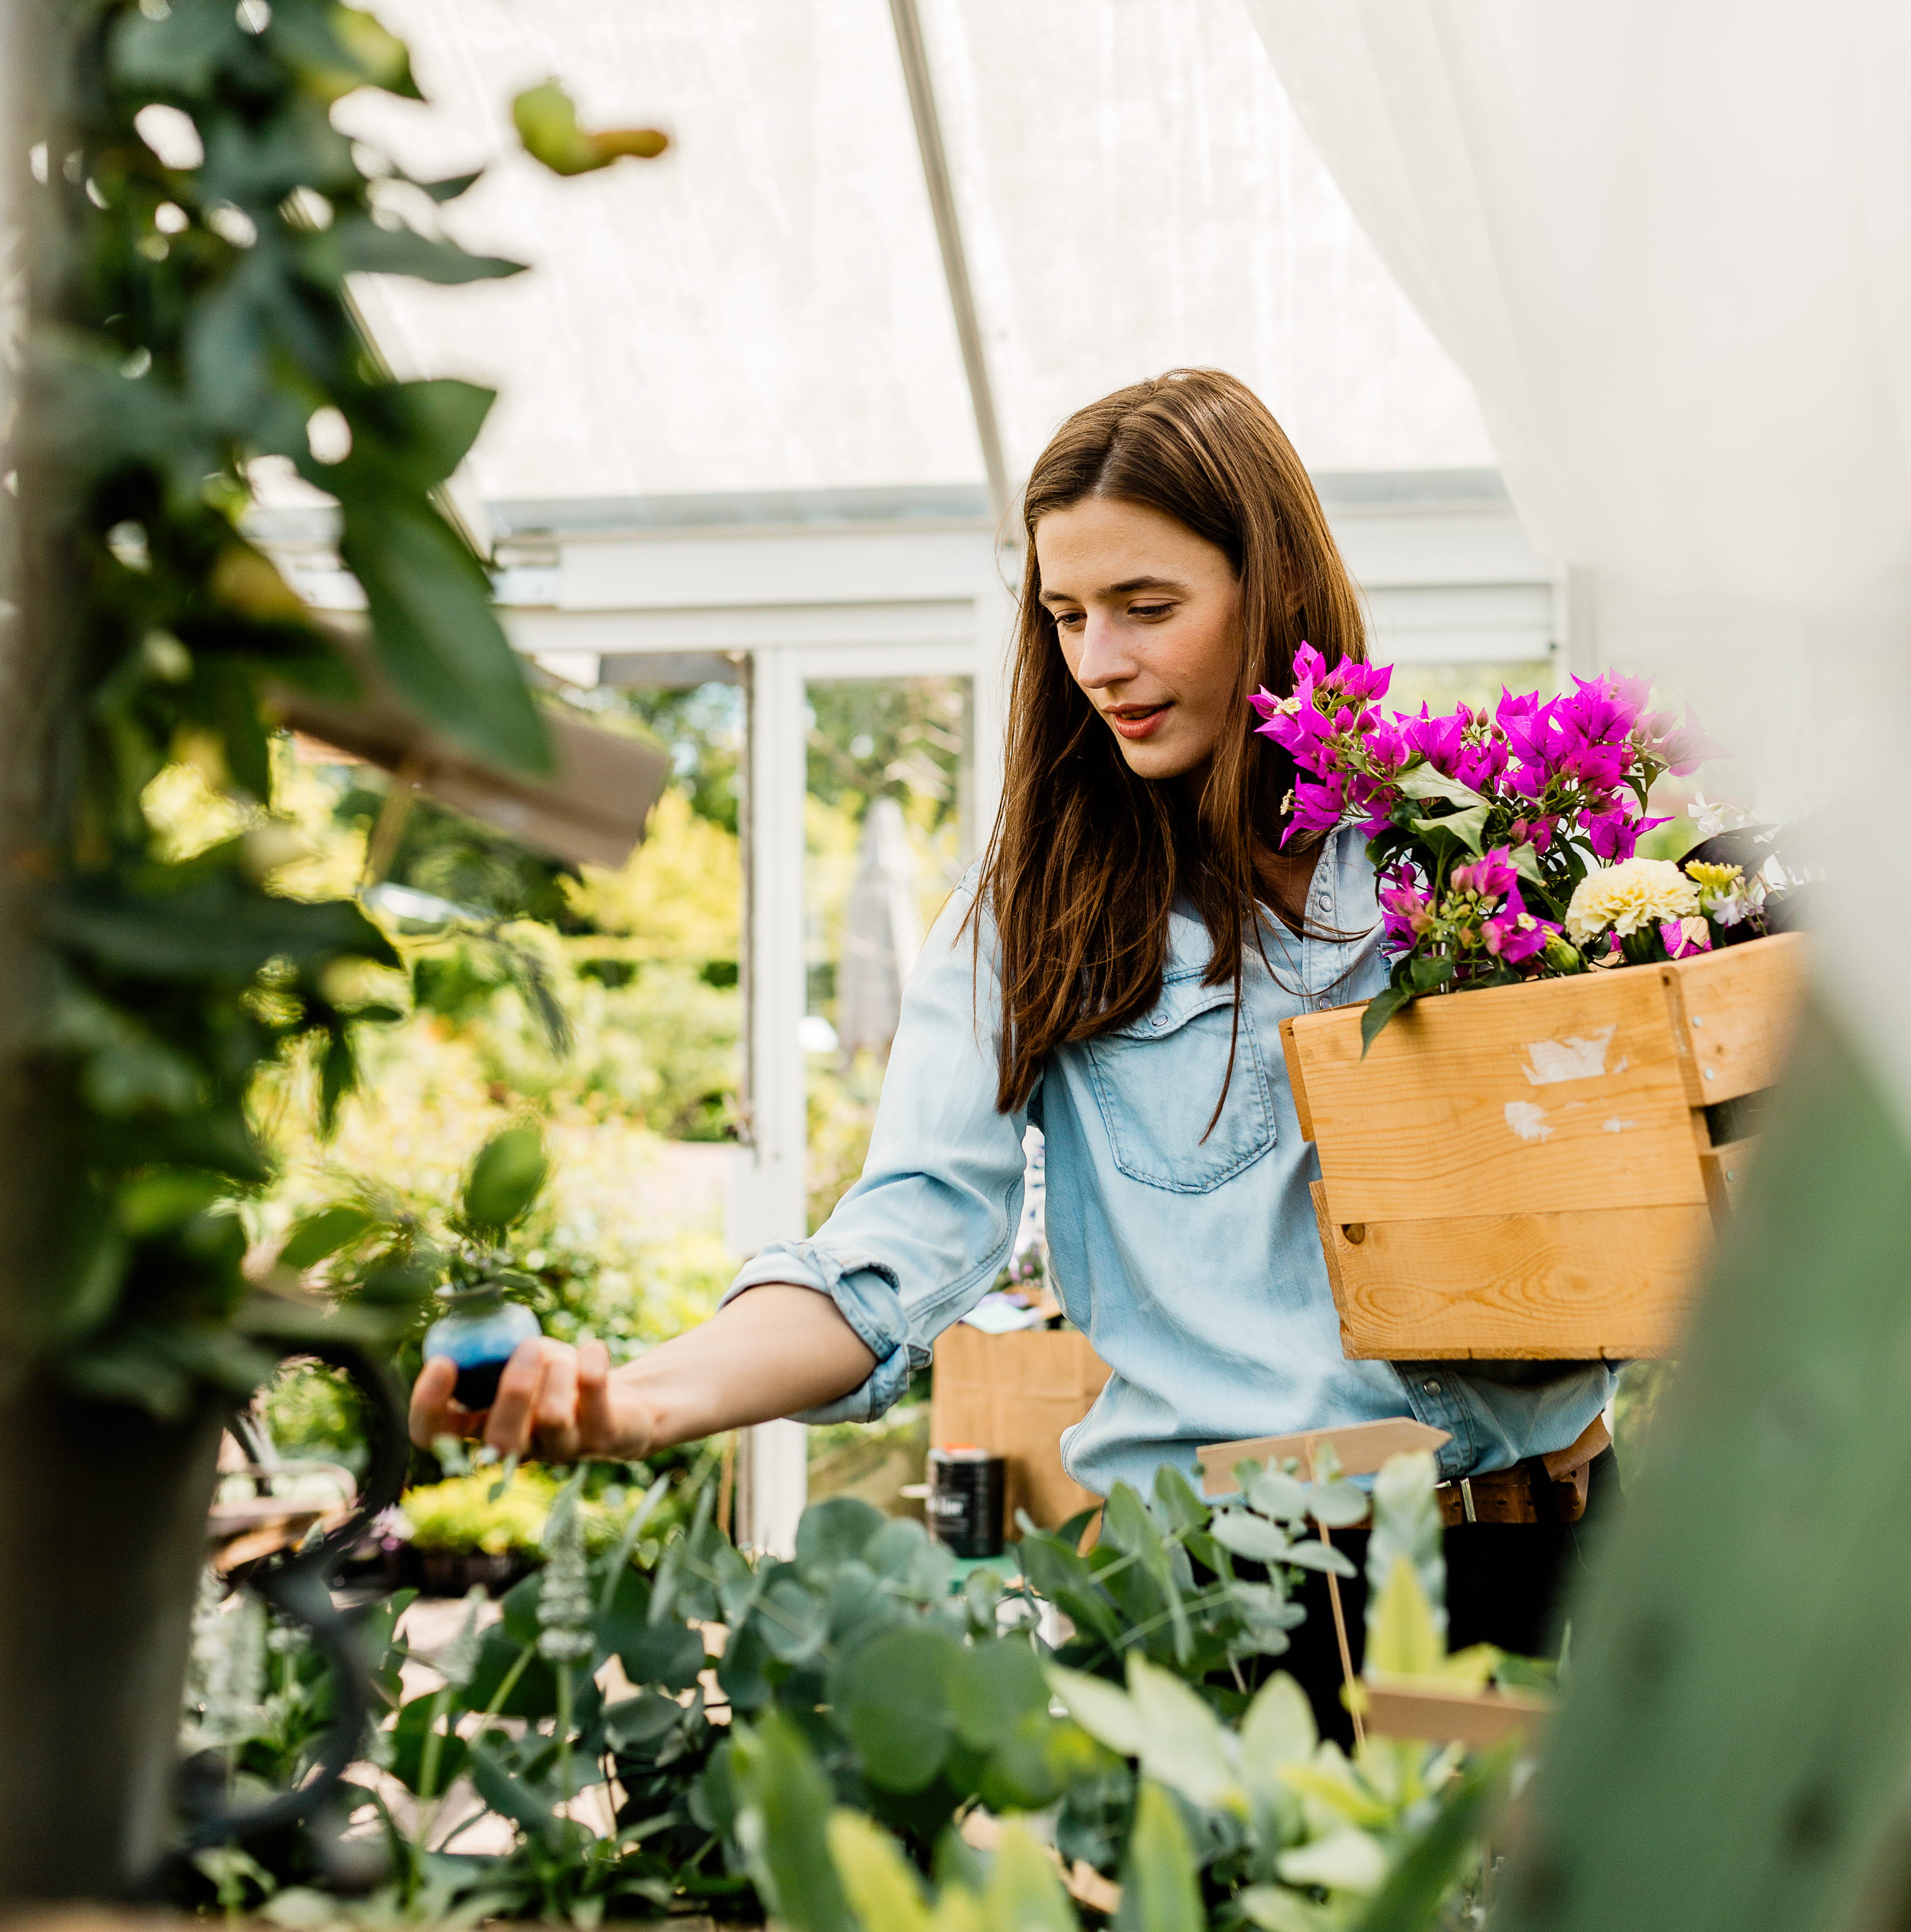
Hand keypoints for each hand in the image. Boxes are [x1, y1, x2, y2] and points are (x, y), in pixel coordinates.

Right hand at [409, 1338, 656, 1461]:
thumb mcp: (522, 1356)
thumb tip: (467, 1318)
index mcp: (485, 1426)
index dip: (428, 1407)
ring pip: (551, 1418)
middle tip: (527, 1346)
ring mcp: (563, 1447)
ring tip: (563, 1354)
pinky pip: (595, 1400)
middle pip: (499, 1440)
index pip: (435, 1436)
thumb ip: (492, 1348)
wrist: (623, 1399)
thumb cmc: (559, 1376)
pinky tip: (593, 1349)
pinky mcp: (604, 1438)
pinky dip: (592, 1363)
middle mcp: (520, 1446)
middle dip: (512, 1389)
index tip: (443, 1362)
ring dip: (557, 1372)